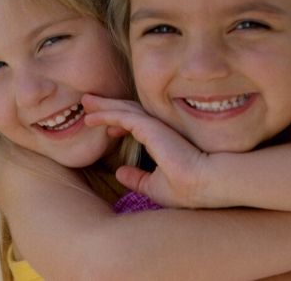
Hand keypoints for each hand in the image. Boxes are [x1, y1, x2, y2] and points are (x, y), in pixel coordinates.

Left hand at [83, 93, 210, 207]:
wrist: (205, 184)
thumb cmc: (187, 188)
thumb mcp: (155, 186)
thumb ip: (138, 178)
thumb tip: (120, 173)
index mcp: (159, 139)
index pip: (136, 124)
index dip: (119, 122)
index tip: (106, 128)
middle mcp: (156, 128)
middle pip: (127, 111)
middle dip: (107, 106)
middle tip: (88, 103)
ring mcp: (153, 126)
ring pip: (122, 110)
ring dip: (102, 106)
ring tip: (85, 102)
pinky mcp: (149, 127)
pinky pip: (122, 117)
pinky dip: (105, 114)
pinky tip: (91, 117)